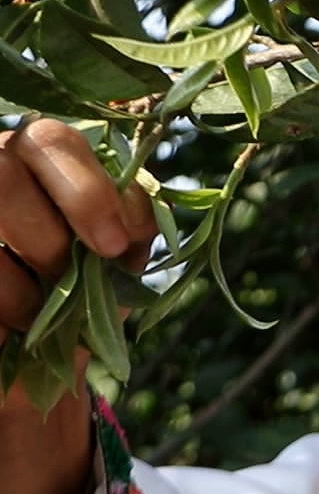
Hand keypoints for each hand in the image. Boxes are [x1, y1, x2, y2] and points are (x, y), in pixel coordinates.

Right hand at [0, 119, 157, 368]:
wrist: (42, 353)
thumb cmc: (83, 294)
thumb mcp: (117, 260)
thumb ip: (129, 226)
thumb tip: (129, 224)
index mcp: (36, 159)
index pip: (51, 140)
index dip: (86, 190)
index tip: (112, 246)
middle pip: (0, 171)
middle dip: (44, 237)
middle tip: (63, 280)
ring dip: (15, 283)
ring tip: (34, 314)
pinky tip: (7, 330)